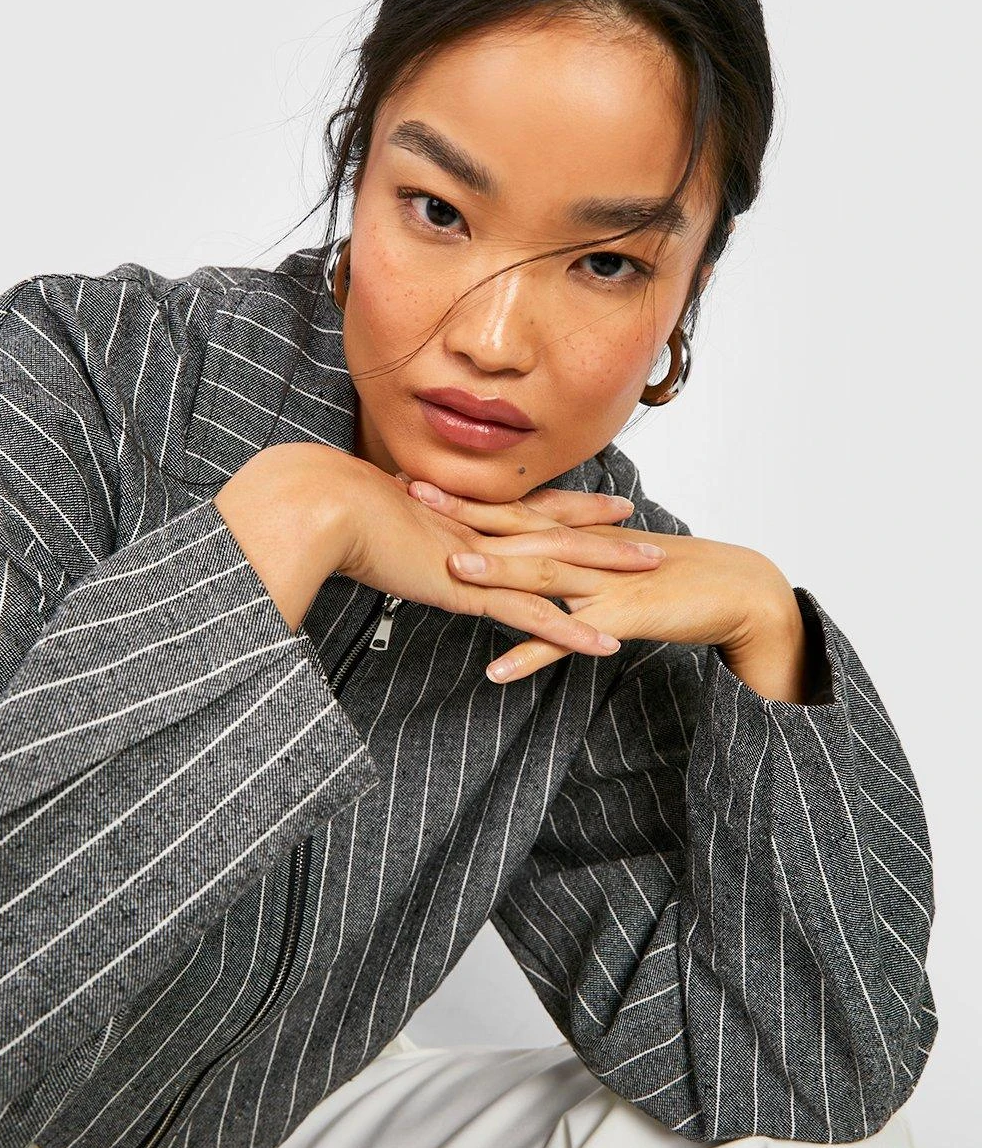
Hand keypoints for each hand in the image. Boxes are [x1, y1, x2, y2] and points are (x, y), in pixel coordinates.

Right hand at [313, 450, 668, 667]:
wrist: (319, 505)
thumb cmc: (326, 507)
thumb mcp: (364, 517)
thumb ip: (386, 527)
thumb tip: (380, 528)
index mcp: (456, 512)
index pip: (523, 506)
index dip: (564, 504)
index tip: (600, 502)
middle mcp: (477, 529)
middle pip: (555, 527)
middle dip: (604, 531)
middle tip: (647, 530)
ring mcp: (479, 559)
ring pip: (559, 565)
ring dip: (609, 569)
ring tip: (654, 571)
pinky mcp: (471, 590)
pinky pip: (534, 616)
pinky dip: (573, 630)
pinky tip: (606, 643)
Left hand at [399, 474, 796, 683]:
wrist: (737, 588)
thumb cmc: (674, 576)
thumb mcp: (614, 559)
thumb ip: (572, 554)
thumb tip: (531, 553)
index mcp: (581, 534)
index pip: (515, 509)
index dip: (468, 494)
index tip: (420, 476)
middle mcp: (587, 550)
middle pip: (518, 527)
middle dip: (465, 512)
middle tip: (410, 491)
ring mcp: (604, 582)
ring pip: (543, 575)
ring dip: (497, 571)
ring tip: (450, 568)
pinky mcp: (623, 618)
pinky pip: (570, 640)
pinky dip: (533, 654)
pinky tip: (496, 671)